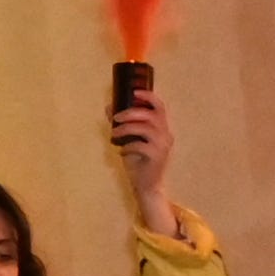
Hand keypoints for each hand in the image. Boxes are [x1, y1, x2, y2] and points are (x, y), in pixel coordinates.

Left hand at [107, 84, 177, 214]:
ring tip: (114, 134)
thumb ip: (122, 124)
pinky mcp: (157, 157)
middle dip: (130, 113)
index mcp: (161, 128)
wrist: (146, 184)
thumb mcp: (129, 139)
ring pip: (145, 128)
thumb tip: (108, 107)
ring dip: (126, 129)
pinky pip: (140, 146)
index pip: (160, 107)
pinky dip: (128, 146)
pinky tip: (122, 151)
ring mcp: (163, 146)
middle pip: (151, 115)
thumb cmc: (138, 160)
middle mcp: (166, 135)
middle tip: (115, 118)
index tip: (134, 91)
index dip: (149, 97)